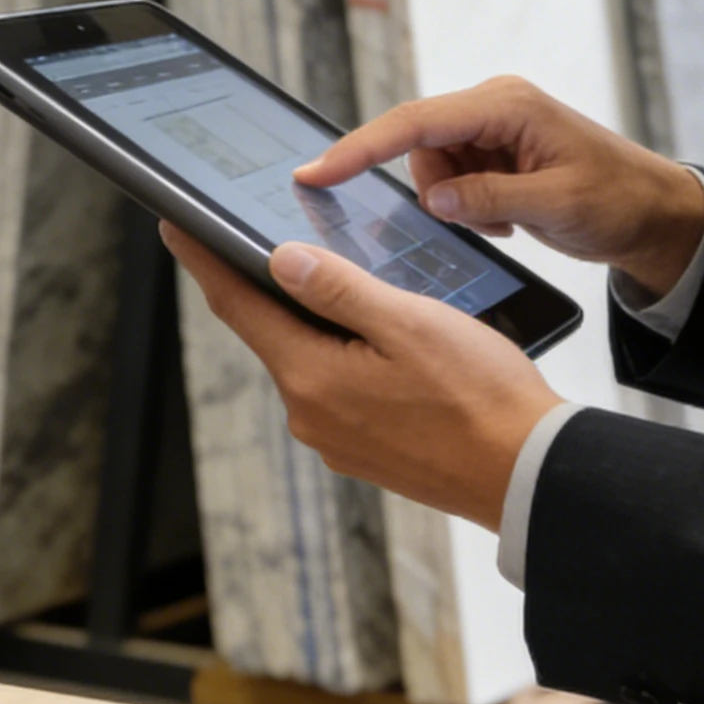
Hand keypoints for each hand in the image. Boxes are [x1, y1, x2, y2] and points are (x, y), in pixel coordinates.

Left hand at [162, 227, 563, 530]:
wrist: (530, 476)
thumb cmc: (482, 400)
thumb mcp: (408, 323)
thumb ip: (338, 290)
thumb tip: (279, 260)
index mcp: (311, 378)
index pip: (238, 306)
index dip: (204, 260)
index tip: (173, 228)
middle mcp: (311, 415)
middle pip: (274, 332)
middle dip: (272, 288)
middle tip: (269, 239)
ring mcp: (337, 439)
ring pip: (311, 360)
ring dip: (321, 323)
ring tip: (348, 286)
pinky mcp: (366, 452)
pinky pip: (340, 390)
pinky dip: (347, 357)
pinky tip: (382, 342)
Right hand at [295, 76, 703, 300]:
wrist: (654, 214)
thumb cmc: (619, 200)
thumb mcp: (556, 204)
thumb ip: (490, 199)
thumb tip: (434, 200)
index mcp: (506, 105)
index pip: (415, 122)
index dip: (359, 148)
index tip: (316, 172)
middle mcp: (493, 106)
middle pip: (419, 146)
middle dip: (435, 191)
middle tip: (484, 224)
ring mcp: (491, 127)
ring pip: (430, 166)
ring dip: (454, 202)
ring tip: (504, 222)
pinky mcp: (492, 150)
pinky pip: (451, 179)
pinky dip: (467, 206)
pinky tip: (506, 218)